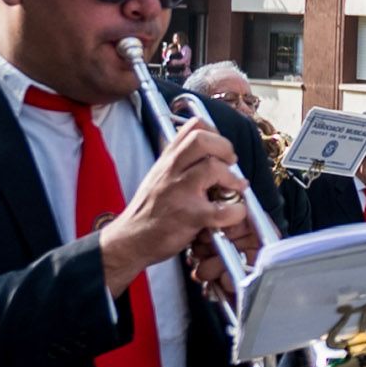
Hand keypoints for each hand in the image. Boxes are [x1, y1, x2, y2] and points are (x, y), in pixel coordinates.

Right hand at [106, 117, 245, 285]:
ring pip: (212, 168)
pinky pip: (222, 210)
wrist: (129, 239)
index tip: (220, 146)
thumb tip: (210, 155)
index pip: (192, 127)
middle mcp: (171, 170)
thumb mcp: (158, 176)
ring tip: (234, 187)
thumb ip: (179, 162)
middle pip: (202, 140)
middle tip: (230, 163)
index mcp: (167, 160)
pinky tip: (233, 213)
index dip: (214, 132)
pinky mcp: (190, 217)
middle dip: (225, 147)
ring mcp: (179, 192)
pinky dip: (235, 211)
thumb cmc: (148, 211)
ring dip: (232, 177)